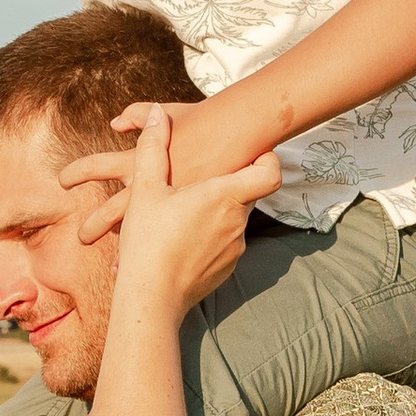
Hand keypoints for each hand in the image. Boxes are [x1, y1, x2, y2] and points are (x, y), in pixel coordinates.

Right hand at [107, 108, 280, 317]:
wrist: (151, 300)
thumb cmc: (148, 243)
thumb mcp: (145, 191)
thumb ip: (153, 148)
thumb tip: (156, 114)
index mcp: (225, 196)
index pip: (270, 171)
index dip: (267, 158)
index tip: (253, 153)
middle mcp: (239, 222)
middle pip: (247, 193)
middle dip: (228, 184)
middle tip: (201, 180)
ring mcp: (236, 248)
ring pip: (234, 219)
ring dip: (216, 212)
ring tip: (183, 215)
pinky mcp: (228, 269)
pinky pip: (226, 243)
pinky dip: (211, 237)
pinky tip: (183, 241)